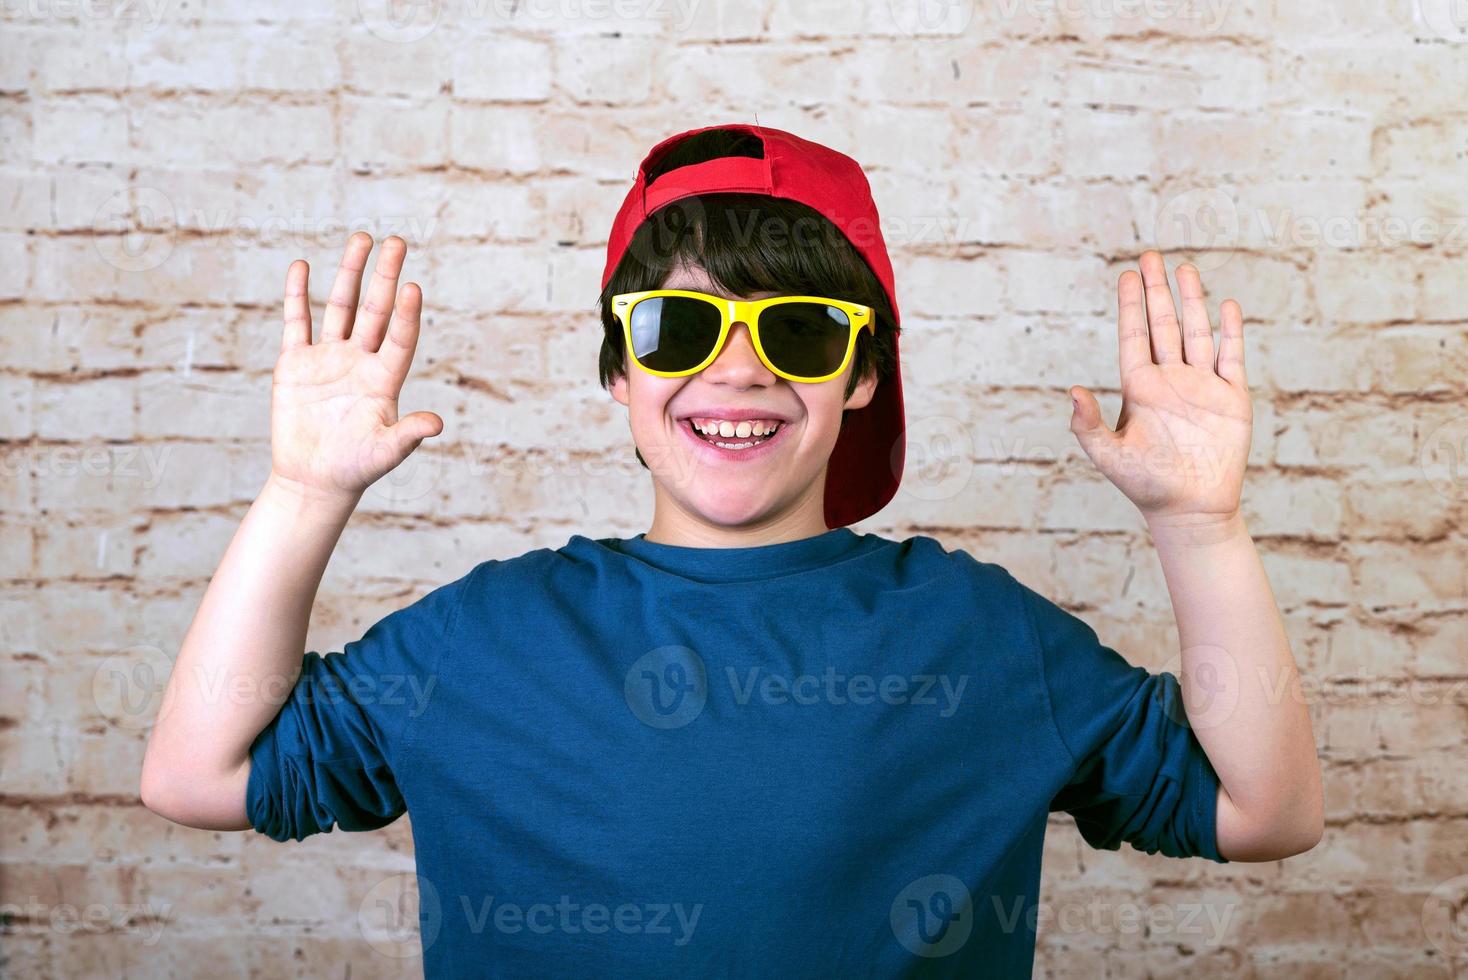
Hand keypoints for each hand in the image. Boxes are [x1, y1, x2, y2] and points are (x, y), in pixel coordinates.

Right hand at [268, 232, 441, 503]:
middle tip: (397, 241)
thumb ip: (409, 434)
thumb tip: (438, 424)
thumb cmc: (356, 468)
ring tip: (362, 239)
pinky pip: (296, 321)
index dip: (406, 314)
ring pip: (340, 307)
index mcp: (384, 378)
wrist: (314, 481)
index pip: (400, 336)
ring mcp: (328, 358)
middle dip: (385, 276)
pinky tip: (301, 266)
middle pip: (375, 310)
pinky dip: (297, 295)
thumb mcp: (386, 452)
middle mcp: (360, 360)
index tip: (412, 286)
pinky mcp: (296, 363)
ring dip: (349, 274)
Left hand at [1068, 250, 1250, 527]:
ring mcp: (1201, 386)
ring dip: (1191, 302)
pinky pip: (1231, 358)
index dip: (1131, 306)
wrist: (1190, 510)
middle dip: (1157, 291)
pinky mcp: (1231, 398)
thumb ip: (1088, 425)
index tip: (1127, 275)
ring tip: (1185, 269)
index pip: (1134, 337)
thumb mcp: (1109, 455)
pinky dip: (1229, 333)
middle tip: (1151, 255)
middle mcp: (1170, 380)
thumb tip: (1072, 391)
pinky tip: (1226, 307)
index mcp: (1140, 388)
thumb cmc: (1145, 485)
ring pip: (1195, 333)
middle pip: (1163, 325)